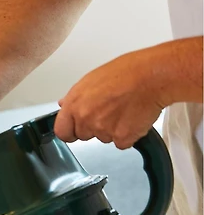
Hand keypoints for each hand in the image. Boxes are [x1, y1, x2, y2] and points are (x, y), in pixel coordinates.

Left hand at [54, 45, 185, 147]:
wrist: (153, 76)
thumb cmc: (127, 72)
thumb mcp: (92, 78)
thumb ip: (75, 97)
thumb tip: (64, 104)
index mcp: (74, 104)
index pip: (62, 131)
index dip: (70, 131)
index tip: (75, 130)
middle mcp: (86, 119)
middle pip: (84, 136)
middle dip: (94, 128)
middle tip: (109, 111)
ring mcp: (103, 130)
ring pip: (104, 139)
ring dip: (113, 129)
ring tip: (124, 109)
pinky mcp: (122, 138)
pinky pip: (122, 143)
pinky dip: (129, 134)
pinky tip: (133, 117)